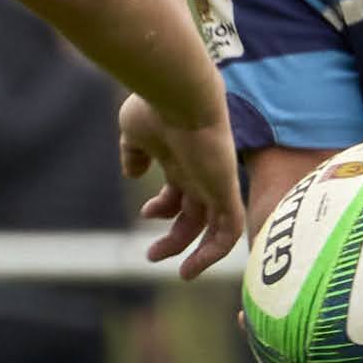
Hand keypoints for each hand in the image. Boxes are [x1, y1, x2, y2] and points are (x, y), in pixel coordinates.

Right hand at [119, 93, 247, 279]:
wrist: (178, 90)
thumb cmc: (154, 105)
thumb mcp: (134, 131)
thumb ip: (134, 152)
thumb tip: (132, 173)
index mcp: (180, 161)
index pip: (179, 194)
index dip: (163, 210)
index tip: (145, 214)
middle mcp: (200, 173)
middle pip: (194, 215)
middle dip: (174, 238)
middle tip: (151, 256)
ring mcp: (214, 181)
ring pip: (214, 227)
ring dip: (198, 252)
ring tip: (182, 272)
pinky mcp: (226, 188)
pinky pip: (230, 229)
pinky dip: (215, 251)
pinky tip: (195, 266)